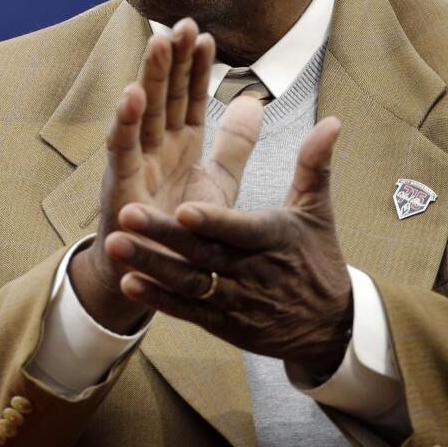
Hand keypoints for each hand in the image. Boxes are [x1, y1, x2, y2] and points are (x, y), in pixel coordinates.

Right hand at [70, 18, 265, 332]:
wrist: (156, 277)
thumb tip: (253, 100)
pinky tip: (131, 95)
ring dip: (148, 77)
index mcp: (182, 143)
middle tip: (182, 23)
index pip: (190, 96)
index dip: (197, 68)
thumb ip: (236, 143)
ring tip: (157, 43)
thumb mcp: (218, 182)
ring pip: (142, 112)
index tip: (206, 36)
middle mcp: (157, 147)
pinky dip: (125, 122)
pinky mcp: (119, 185)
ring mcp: (136, 163)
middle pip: (166, 94)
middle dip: (173, 60)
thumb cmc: (183, 228)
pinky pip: (121, 149)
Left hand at [105, 115, 353, 376]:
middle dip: (163, 236)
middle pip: (203, 254)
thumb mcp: (317, 211)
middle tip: (126, 213)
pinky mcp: (224, 324)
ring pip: (189, 283)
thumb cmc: (317, 257)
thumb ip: (314, 165)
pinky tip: (129, 282)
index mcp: (275, 238)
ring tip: (115, 244)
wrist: (329, 325)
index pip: (240, 230)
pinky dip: (159, 299)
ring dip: (151, 266)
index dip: (212, 222)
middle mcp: (254, 271)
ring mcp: (237, 301)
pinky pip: (188, 312)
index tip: (182, 208)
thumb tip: (332, 121)